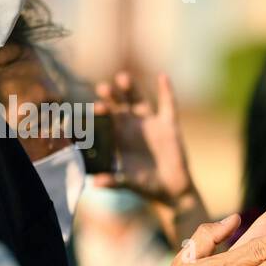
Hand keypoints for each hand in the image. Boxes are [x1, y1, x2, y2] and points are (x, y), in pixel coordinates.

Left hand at [91, 72, 210, 244]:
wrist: (171, 188)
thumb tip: (95, 184)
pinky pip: (168, 104)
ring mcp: (150, 122)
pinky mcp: (169, 124)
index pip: (106, 121)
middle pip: (119, 105)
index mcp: (118, 137)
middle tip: (102, 88)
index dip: (102, 113)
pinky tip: (162, 77)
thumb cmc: (145, 185)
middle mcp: (131, 125)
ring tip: (122, 78)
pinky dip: (167, 91)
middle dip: (111, 96)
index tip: (96, 107)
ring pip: (139, 99)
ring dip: (132, 88)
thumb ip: (113, 181)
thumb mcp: (129, 183)